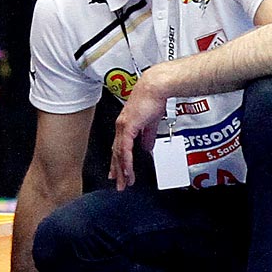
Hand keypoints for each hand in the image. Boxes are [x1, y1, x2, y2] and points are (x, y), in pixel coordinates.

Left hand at [109, 71, 166, 190]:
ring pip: (119, 154)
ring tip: (124, 182)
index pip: (119, 147)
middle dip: (117, 170)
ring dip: (122, 170)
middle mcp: (121, 126)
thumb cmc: (153, 99)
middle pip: (116, 153)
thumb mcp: (150, 122)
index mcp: (125, 125)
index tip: (118, 172)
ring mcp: (123, 127)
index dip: (118, 161)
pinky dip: (126, 162)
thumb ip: (147, 136)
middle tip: (119, 183)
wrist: (155, 88)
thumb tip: (147, 148)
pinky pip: (125, 149)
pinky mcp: (128, 127)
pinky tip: (128, 171)